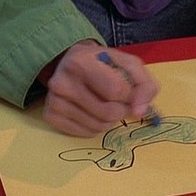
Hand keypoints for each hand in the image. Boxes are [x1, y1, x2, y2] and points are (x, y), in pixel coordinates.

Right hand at [39, 41, 158, 136]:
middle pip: (107, 112)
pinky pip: (85, 133)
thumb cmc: (103, 64)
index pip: (116, 90)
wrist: (71, 62)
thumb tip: (139, 112)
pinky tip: (93, 112)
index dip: (130, 96)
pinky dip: (96, 127)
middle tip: (120, 102)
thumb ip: (145, 85)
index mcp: (81, 62)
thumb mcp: (128, 64)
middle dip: (122, 110)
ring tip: (106, 105)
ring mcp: (54, 100)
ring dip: (110, 121)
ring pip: (97, 126)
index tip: (129, 92)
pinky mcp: (50, 116)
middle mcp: (62, 81)